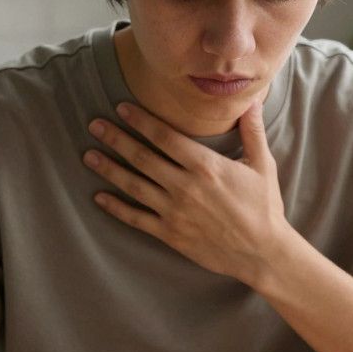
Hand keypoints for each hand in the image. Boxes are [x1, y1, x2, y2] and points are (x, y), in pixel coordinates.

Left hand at [83, 102, 296, 285]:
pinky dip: (116, 208)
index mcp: (205, 166)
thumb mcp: (262, 165)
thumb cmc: (263, 208)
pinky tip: (99, 197)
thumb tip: (253, 99)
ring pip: (134, 185)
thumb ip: (252, 131)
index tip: (121, 108)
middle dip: (116, 139)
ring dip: (109, 169)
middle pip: (142, 157)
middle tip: (94, 125)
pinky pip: (136, 219)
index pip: (164, 137)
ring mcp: (174, 211)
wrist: (262, 253)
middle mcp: (185, 186)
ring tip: (89, 155)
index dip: (141, 121)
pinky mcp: (170, 234)